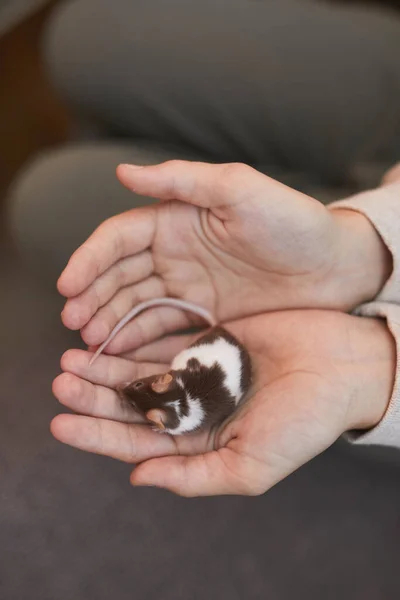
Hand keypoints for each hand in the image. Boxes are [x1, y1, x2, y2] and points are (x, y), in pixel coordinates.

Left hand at [51, 310, 394, 496]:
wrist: (341, 366)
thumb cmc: (306, 422)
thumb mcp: (250, 466)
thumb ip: (193, 477)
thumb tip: (138, 479)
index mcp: (202, 443)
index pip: (138, 443)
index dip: (97, 435)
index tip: (61, 424)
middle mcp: (195, 409)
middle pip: (132, 406)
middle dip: (94, 397)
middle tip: (61, 383)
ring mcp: (199, 373)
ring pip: (141, 372)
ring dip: (106, 368)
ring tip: (71, 360)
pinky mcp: (208, 341)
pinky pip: (163, 341)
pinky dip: (134, 341)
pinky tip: (107, 337)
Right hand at [57, 161, 389, 355]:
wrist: (333, 268)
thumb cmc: (292, 222)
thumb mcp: (240, 190)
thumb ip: (182, 179)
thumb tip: (122, 172)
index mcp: (175, 219)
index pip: (119, 239)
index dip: (89, 260)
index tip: (67, 286)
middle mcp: (174, 252)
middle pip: (118, 275)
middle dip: (91, 296)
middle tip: (72, 323)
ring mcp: (187, 285)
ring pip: (133, 303)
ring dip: (107, 321)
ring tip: (87, 344)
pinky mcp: (203, 314)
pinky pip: (160, 327)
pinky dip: (135, 339)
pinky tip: (116, 353)